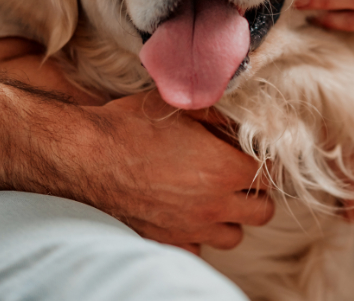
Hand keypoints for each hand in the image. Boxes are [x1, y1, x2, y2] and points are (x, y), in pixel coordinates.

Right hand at [0, 39, 273, 255]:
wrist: (85, 156)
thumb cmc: (130, 126)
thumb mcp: (180, 106)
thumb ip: (217, 113)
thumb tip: (238, 119)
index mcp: (225, 168)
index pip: (269, 175)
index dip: (260, 162)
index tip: (249, 153)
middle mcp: (214, 205)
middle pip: (261, 211)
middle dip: (254, 193)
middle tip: (236, 175)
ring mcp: (191, 228)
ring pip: (234, 236)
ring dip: (230, 218)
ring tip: (214, 197)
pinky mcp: (166, 241)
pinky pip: (199, 248)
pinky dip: (199, 235)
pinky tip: (186, 213)